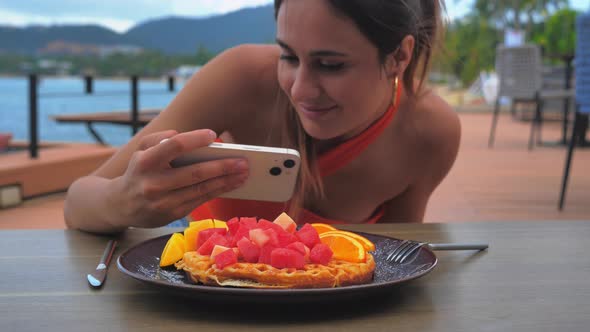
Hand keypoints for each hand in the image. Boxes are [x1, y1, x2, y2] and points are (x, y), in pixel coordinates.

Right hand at [111, 129, 248, 227]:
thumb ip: (159, 139)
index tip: (213, 135)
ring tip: (243, 174)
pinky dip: (217, 191)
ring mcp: (163, 202)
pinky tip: (231, 184)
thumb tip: (180, 136)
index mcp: (145, 162)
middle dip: (222, 167)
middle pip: (195, 173)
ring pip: (201, 190)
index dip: (195, 139)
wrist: (119, 205)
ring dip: (226, 182)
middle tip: (243, 162)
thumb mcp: (140, 150)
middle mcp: (153, 183)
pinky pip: (199, 200)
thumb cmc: (138, 171)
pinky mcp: (172, 214)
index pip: (174, 146)